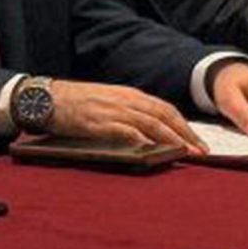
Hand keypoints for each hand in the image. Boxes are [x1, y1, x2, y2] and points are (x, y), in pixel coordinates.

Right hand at [43, 79, 201, 152]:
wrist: (47, 98)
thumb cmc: (75, 103)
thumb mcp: (107, 103)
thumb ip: (127, 113)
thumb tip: (148, 132)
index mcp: (130, 95)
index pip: (165, 109)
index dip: (184, 126)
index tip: (196, 142)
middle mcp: (126, 100)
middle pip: (164, 115)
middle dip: (185, 134)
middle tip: (200, 152)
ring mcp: (113, 110)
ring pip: (151, 122)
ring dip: (171, 138)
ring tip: (185, 153)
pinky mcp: (99, 121)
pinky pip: (126, 129)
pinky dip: (142, 139)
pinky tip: (153, 149)